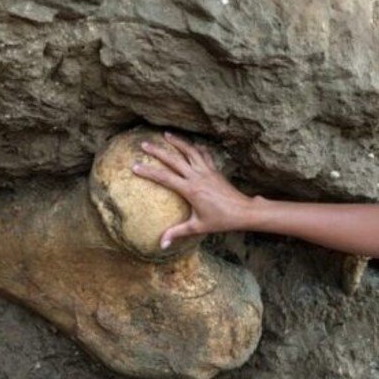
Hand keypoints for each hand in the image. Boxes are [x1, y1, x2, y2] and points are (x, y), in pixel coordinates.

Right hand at [131, 131, 254, 248]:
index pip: (164, 178)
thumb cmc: (221, 220)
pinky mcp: (215, 170)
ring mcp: (207, 171)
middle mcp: (198, 176)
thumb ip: (177, 233)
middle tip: (144, 144)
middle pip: (174, 159)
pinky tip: (192, 144)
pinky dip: (196, 148)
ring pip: (190, 151)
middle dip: (158, 151)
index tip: (134, 166)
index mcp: (191, 190)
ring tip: (166, 134)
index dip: (148, 171)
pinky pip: (204, 155)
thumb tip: (161, 244)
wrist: (243, 211)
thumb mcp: (197, 227)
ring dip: (178, 142)